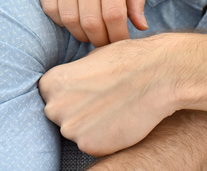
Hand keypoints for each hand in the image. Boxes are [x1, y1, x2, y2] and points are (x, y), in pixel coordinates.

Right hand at [36, 0, 147, 45]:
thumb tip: (140, 26)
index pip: (115, 13)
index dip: (119, 36)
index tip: (122, 42)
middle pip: (90, 21)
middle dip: (100, 40)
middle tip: (106, 42)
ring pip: (68, 18)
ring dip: (80, 33)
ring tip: (90, 32)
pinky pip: (49, 6)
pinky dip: (61, 20)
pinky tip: (72, 18)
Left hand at [39, 37, 176, 155]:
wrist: (156, 73)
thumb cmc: (127, 60)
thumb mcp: (91, 59)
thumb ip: (74, 77)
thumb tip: (70, 87)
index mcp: (52, 83)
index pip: (51, 96)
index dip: (71, 94)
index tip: (88, 90)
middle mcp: (55, 107)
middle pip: (60, 116)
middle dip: (77, 111)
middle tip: (103, 100)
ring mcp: (72, 129)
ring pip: (77, 132)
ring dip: (92, 126)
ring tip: (115, 108)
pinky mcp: (90, 146)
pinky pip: (93, 145)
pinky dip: (106, 137)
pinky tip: (121, 120)